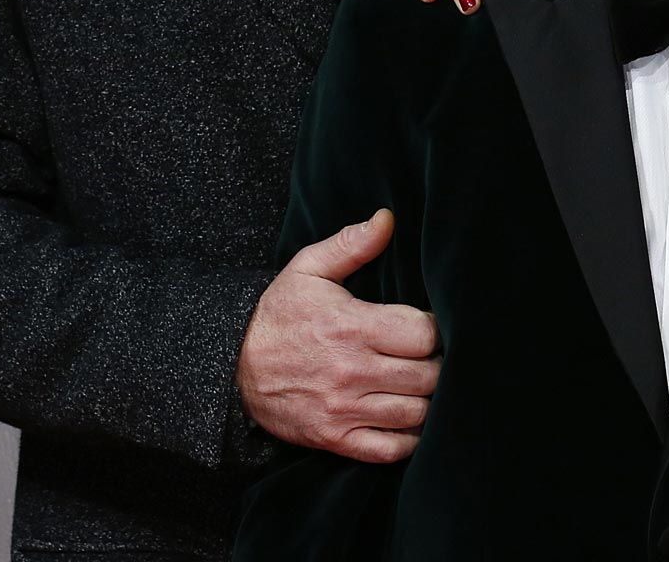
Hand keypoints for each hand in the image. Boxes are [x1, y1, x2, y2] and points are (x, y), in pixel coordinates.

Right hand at [235, 210, 441, 461]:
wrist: (228, 366)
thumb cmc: (278, 314)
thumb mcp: (308, 270)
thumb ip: (351, 244)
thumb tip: (387, 218)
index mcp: (351, 326)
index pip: (423, 334)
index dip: (437, 329)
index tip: (431, 326)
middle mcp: (351, 371)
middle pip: (427, 375)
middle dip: (439, 365)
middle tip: (435, 357)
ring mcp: (343, 411)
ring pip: (414, 413)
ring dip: (429, 400)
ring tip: (425, 384)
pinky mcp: (333, 440)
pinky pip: (389, 450)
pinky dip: (409, 439)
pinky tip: (410, 419)